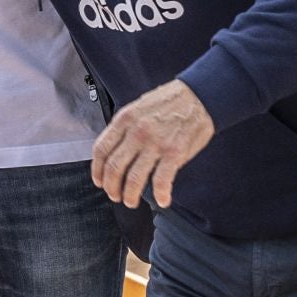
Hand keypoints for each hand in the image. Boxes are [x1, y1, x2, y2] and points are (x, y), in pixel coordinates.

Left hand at [91, 79, 213, 208]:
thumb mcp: (139, 107)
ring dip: (130, 195)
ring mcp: (155, 143)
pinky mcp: (174, 153)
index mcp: (125, 119)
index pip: (101, 149)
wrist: (199, 95)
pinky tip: (163, 200)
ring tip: (131, 201)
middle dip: (111, 187)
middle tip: (115, 195)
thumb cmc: (171, 101)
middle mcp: (137, 132)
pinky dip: (161, 195)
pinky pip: (162, 180)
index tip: (99, 180)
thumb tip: (116, 149)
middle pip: (114, 167)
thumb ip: (126, 127)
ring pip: (134, 178)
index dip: (97, 170)